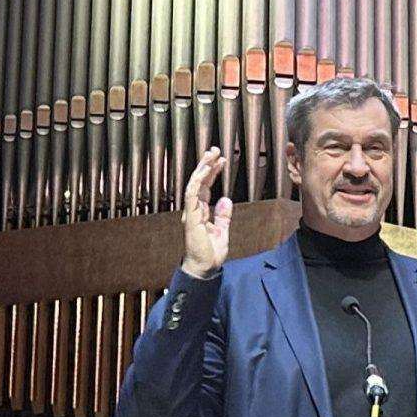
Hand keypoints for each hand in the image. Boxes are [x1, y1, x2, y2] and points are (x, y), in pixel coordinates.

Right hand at [180, 148, 231, 278]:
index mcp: (200, 212)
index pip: (205, 187)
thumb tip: (225, 199)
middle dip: (206, 164)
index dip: (212, 173)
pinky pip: (191, 194)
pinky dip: (197, 180)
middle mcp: (193, 209)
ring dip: (202, 167)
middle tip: (215, 149)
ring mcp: (191, 212)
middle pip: (198, 182)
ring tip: (211, 154)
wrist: (204, 268)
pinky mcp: (190, 217)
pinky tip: (205, 169)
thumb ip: (223, 216)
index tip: (221, 160)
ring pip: (194, 184)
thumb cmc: (211, 253)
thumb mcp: (222, 231)